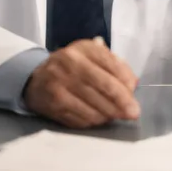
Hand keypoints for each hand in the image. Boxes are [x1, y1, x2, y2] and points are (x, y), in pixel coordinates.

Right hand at [23, 38, 139, 128]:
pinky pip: (83, 119)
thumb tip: (133, 83)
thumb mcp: (90, 56)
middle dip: (123, 102)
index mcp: (82, 49)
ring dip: (110, 114)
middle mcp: (70, 64)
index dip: (126, 81)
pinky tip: (99, 117)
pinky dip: (95, 121)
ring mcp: (60, 86)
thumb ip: (113, 64)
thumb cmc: (71, 66)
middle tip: (133, 113)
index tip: (134, 92)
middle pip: (104, 86)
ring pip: (95, 106)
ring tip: (116, 115)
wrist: (37, 79)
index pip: (110, 64)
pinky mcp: (55, 106)